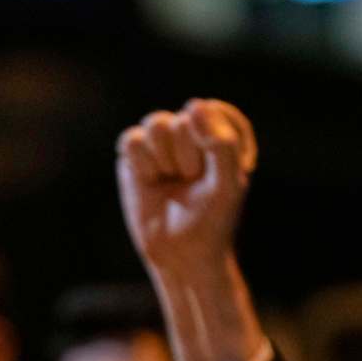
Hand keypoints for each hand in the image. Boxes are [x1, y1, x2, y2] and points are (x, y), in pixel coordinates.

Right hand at [115, 98, 256, 272]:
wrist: (183, 256)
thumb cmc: (213, 220)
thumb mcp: (230, 183)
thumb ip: (222, 142)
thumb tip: (193, 105)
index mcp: (222, 133)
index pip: (214, 111)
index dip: (213, 141)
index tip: (218, 170)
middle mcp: (191, 133)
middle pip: (182, 119)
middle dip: (188, 156)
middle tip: (192, 182)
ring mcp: (161, 143)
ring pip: (156, 123)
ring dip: (165, 159)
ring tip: (171, 180)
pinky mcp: (134, 157)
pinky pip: (131, 140)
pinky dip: (143, 164)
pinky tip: (151, 181)